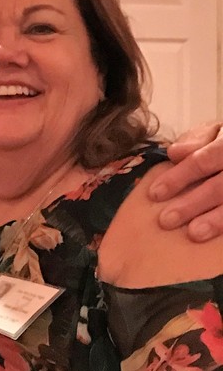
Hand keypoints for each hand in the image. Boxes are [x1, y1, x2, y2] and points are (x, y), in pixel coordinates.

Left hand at [150, 122, 222, 240]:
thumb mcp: (217, 133)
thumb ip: (197, 141)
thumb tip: (173, 153)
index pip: (202, 161)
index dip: (178, 178)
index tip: (155, 194)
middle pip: (219, 187)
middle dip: (192, 204)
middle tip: (166, 221)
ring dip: (216, 220)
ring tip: (194, 234)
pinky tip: (216, 237)